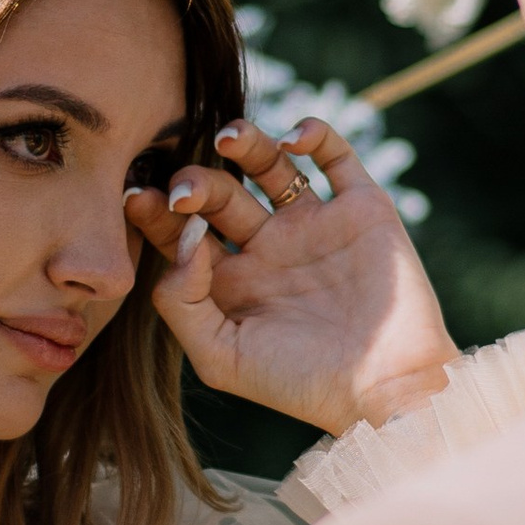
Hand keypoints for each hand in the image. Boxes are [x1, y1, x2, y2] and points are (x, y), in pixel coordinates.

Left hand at [126, 117, 458, 437]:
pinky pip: (336, 157)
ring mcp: (315, 225)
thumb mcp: (221, 358)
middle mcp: (269, 247)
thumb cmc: (301, 385)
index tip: (137, 197)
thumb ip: (182, 303)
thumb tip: (182, 240)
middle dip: (196, 183)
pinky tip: (294, 140)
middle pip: (220, 194)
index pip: (182, 232)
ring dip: (246, 142)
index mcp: (233, 282)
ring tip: (228, 136)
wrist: (387, 389)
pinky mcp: (361, 209)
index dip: (156, 212)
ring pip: (270, 165)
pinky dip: (316, 135)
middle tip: (185, 189)